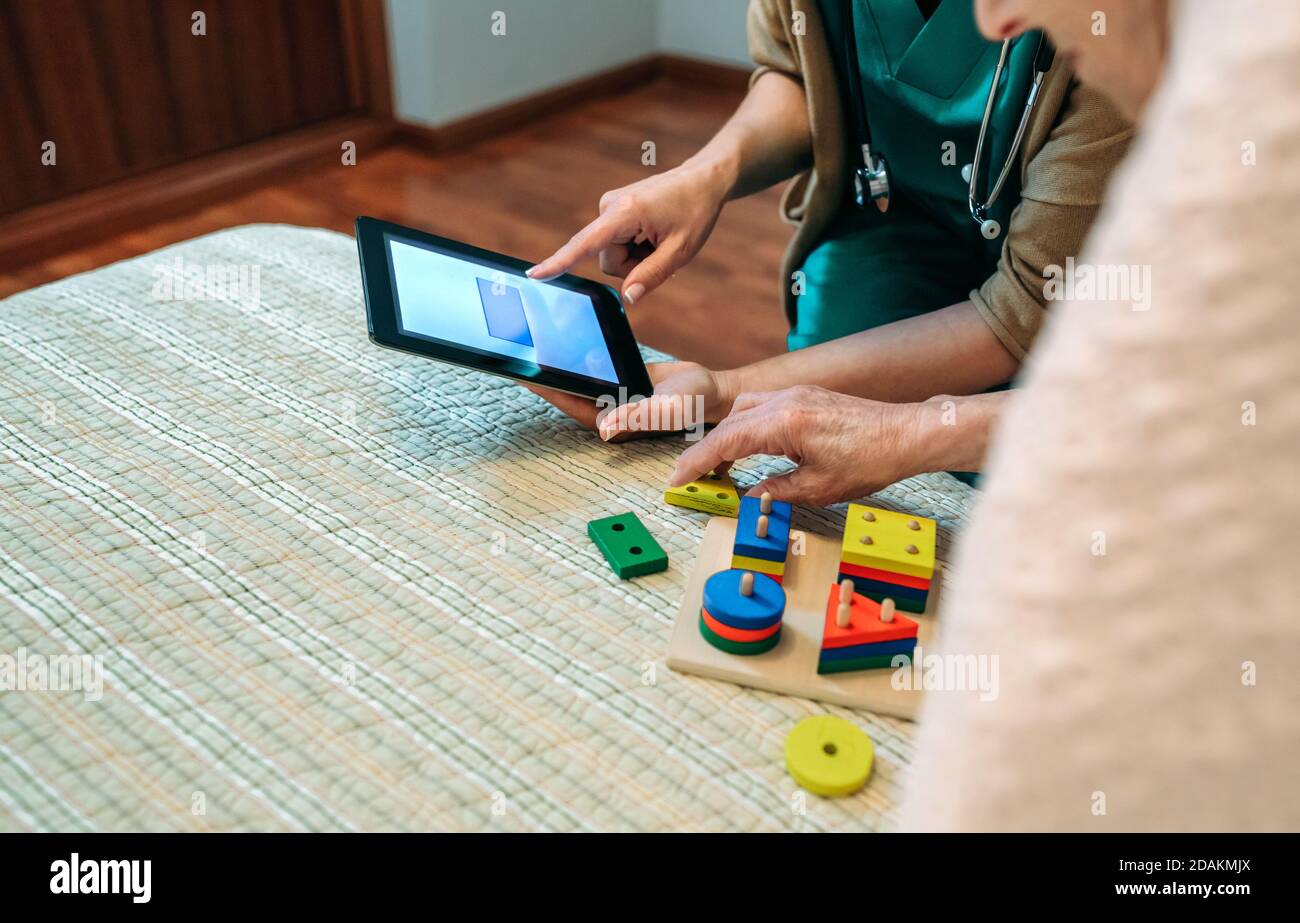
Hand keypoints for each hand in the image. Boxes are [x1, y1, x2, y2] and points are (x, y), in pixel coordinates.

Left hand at [522, 361, 734, 441]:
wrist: (711, 388)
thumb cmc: (693, 402)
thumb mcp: (669, 407)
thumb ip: (638, 416)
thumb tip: (606, 429)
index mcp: (614, 419)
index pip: (571, 403)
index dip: (547, 390)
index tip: (523, 373)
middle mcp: (608, 409)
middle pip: (569, 390)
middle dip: (545, 375)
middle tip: (518, 351)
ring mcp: (612, 394)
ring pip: (579, 377)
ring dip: (559, 363)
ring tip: (533, 342)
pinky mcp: (620, 379)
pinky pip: (595, 367)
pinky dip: (580, 355)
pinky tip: (566, 337)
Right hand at [525, 161, 730, 304]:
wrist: (702, 180)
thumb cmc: (695, 212)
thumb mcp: (681, 250)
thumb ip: (652, 275)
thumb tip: (627, 298)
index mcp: (625, 213)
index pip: (585, 245)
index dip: (560, 263)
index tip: (534, 275)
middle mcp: (609, 207)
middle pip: (606, 260)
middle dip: (633, 265)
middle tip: (662, 249)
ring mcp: (608, 207)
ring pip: (610, 255)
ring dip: (636, 256)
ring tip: (659, 239)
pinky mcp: (611, 211)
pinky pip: (615, 245)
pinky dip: (635, 247)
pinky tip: (652, 234)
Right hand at [667, 386, 922, 504]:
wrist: (906, 434)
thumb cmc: (870, 460)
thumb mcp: (819, 488)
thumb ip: (776, 492)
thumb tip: (748, 498)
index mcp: (785, 422)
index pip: (726, 441)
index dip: (697, 462)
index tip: (677, 479)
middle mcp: (785, 400)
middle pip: (729, 423)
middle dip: (706, 451)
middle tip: (690, 477)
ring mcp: (796, 394)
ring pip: (744, 410)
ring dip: (727, 436)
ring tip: (719, 467)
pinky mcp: (806, 396)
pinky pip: (763, 407)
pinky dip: (748, 427)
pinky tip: (750, 448)